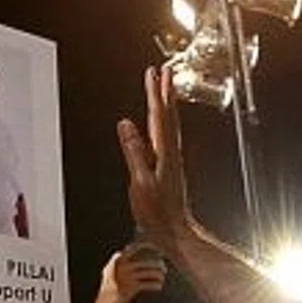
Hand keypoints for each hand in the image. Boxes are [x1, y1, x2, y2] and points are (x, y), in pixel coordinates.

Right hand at [91, 243, 167, 302]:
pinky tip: (159, 286)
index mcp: (117, 259)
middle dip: (158, 265)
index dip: (148, 247)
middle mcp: (122, 265)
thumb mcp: (110, 270)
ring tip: (161, 278)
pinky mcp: (132, 287)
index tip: (158, 250)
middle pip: (147, 262)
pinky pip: (149, 284)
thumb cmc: (108, 287)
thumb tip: (129, 247)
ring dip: (159, 275)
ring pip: (150, 272)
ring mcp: (127, 276)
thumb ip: (119, 259)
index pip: (136, 247)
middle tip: (164, 268)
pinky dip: (156, 285)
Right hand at [117, 65, 195, 248]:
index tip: (152, 73)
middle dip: (165, 91)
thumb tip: (126, 125)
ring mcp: (171, 160)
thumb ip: (133, 151)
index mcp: (164, 153)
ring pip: (169, 124)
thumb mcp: (141, 182)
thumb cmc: (158, 213)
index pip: (158, 116)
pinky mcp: (169, 168)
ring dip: (167, 104)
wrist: (175, 231)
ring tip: (165, 88)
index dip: (154, 93)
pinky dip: (163, 122)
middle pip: (168, 115)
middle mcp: (170, 153)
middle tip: (164, 70)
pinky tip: (157, 123)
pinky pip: (166, 137)